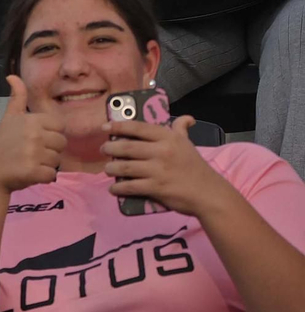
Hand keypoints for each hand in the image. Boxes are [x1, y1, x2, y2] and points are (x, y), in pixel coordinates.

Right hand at [0, 76, 66, 193]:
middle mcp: (34, 135)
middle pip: (61, 144)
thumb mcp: (10, 117)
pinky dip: (44, 178)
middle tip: (31, 154)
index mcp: (32, 120)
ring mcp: (33, 154)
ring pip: (57, 160)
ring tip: (30, 163)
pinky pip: (52, 175)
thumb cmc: (3, 144)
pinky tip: (30, 174)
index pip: (59, 127)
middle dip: (49, 151)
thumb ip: (17, 97)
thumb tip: (12, 76)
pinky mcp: (33, 172)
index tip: (34, 140)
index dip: (50, 135)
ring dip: (46, 165)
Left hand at [102, 115, 229, 215]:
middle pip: (127, 147)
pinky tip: (114, 189)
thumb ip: (181, 130)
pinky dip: (118, 188)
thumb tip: (187, 118)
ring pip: (125, 167)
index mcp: (169, 138)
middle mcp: (162, 151)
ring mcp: (158, 170)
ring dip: (111, 168)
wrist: (208, 192)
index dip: (119, 126)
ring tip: (107, 169)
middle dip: (110, 148)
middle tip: (104, 150)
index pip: (139, 128)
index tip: (105, 127)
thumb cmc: (195, 167)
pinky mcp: (155, 187)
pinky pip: (130, 186)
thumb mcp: (188, 144)